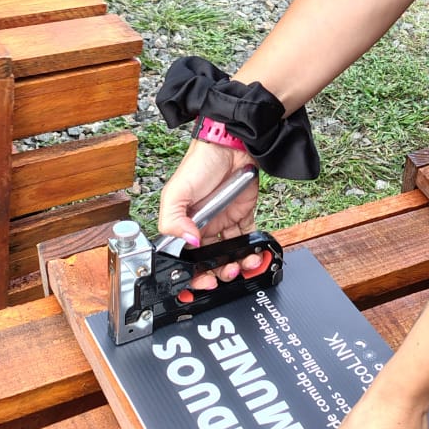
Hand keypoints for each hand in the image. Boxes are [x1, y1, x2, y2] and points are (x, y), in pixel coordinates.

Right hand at [158, 139, 260, 285]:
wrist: (230, 145)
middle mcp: (203, 225)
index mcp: (184, 224)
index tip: (202, 282)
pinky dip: (252, 250)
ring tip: (242, 265)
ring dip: (237, 264)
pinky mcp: (243, 214)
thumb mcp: (176, 192)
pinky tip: (254, 255)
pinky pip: (248, 238)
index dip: (193, 273)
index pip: (186, 257)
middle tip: (226, 274)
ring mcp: (224, 221)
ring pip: (230, 252)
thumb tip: (189, 242)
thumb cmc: (199, 164)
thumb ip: (173, 221)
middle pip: (210, 259)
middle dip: (218, 272)